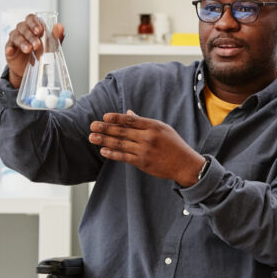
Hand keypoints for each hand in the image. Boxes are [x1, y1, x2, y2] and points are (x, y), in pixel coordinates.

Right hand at [4, 13, 64, 87]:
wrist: (31, 69)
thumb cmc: (40, 54)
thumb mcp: (50, 46)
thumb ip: (55, 37)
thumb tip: (60, 27)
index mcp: (32, 26)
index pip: (31, 18)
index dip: (34, 23)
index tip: (40, 31)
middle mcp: (22, 30)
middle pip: (23, 27)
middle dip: (31, 36)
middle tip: (37, 45)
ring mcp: (14, 38)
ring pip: (16, 36)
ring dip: (23, 43)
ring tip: (28, 50)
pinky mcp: (9, 48)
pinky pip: (8, 46)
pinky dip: (9, 48)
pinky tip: (11, 51)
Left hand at [89, 110, 205, 186]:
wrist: (184, 164)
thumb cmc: (174, 144)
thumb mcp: (162, 128)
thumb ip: (143, 122)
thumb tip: (128, 113)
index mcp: (153, 126)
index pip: (130, 120)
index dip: (116, 118)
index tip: (105, 116)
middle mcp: (147, 137)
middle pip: (122, 132)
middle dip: (105, 128)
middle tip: (92, 125)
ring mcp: (144, 151)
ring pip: (120, 144)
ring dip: (104, 141)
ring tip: (92, 137)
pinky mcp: (142, 162)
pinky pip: (123, 157)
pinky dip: (112, 154)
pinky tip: (103, 151)